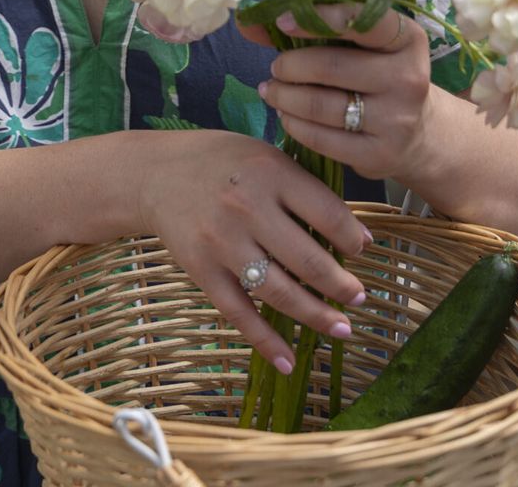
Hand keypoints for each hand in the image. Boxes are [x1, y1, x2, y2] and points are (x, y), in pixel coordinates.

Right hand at [136, 129, 370, 372]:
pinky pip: (239, 312)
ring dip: (315, 315)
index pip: (327, 213)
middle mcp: (248, 208)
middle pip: (307, 259)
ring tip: (342, 328)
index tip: (362, 251)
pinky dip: (265, 340)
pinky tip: (289, 361)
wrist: (155, 174)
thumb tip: (357, 236)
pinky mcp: (202, 269)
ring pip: (279, 290)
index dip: (352, 238)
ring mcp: (223, 242)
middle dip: (342, 286)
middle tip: (360, 298)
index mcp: (270, 173)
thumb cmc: (221, 163)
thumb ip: (306, 188)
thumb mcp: (266, 157)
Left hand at [244, 4, 438, 184]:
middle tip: (275, 68)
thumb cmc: (375, 76)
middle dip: (290, 66)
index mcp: (407, 39)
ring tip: (272, 91)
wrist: (417, 134)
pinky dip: (293, 124)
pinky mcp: (379, 153)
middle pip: (331, 66)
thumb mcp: (359, 46)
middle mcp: (409, 77)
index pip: (363, 22)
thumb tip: (248, 23)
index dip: (318, 19)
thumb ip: (310, 28)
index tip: (282, 22)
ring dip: (284, 96)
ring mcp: (397, 119)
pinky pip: (320, 138)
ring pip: (320, 105)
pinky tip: (286, 115)